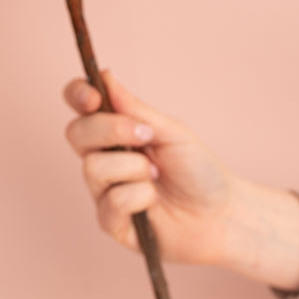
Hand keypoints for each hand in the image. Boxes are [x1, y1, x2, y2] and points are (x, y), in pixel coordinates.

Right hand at [64, 71, 298, 292]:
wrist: (222, 214)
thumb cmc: (198, 170)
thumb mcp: (171, 132)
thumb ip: (135, 109)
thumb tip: (105, 77)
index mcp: (115, 130)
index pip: (79, 105)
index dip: (77, 95)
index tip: (93, 98)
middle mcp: (103, 157)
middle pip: (76, 133)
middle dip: (110, 129)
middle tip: (146, 135)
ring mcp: (103, 190)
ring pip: (93, 167)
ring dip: (134, 168)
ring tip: (157, 175)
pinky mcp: (111, 222)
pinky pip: (112, 201)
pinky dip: (140, 197)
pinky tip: (155, 202)